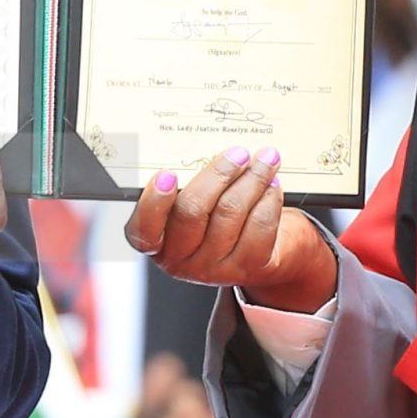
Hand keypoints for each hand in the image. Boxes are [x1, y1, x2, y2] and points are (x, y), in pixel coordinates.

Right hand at [125, 147, 335, 312]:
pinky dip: (268, 199)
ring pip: (231, 212)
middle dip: (219, 174)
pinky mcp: (249, 267)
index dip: (153, 202)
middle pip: (192, 211)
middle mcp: (181, 260)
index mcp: (158, 243)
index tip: (167, 174)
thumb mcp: (195, 206)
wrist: (259, 256)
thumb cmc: (217, 221)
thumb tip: (205, 148)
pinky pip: (259, 225)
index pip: (144, 229)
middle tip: (238, 153)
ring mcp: (215, 269)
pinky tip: (272, 185)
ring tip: (265, 159)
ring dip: (252, 179)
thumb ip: (190, 187)